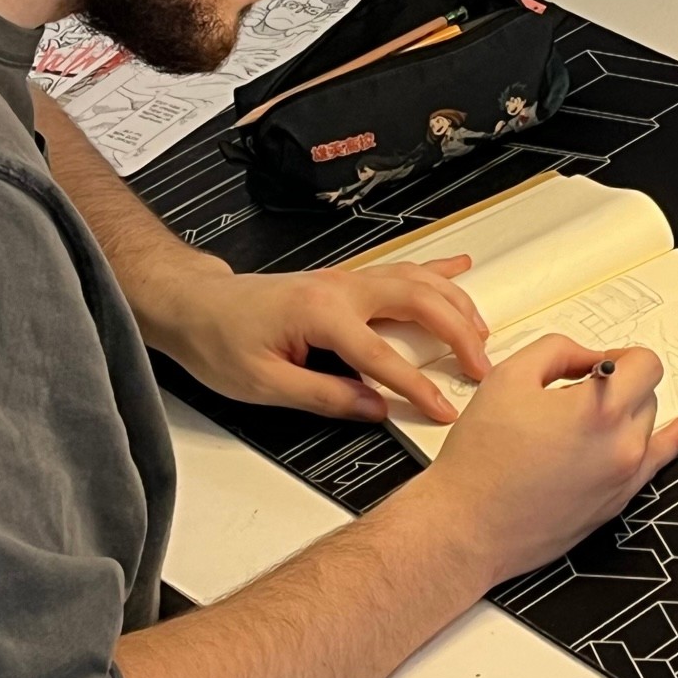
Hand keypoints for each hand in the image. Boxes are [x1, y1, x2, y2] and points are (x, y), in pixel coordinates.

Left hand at [151, 256, 491, 421]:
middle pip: (419, 303)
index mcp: (321, 314)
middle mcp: (340, 289)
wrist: (194, 305)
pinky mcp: (345, 280)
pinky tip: (459, 268)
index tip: (443, 409)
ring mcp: (346, 279)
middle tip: (481, 366)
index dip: (417, 387)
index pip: (383, 357)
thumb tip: (373, 409)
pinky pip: (402, 269)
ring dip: (456, 303)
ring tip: (482, 331)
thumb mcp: (263, 384)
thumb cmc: (218, 340)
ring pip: (418, 281)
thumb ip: (324, 397)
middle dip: (458, 334)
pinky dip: (436, 270)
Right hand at [416, 334, 677, 584]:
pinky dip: (675, 439)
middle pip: (648, 394)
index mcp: (600, 409)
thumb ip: (558, 349)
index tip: (597, 364)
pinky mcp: (616, 504)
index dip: (620, 356)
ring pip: (648, 426)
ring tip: (585, 421)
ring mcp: (623, 480)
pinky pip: (658, 463)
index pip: (646, 363)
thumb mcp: (509, 376)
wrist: (466, 526)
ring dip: (627, 414)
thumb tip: (587, 357)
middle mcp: (622, 446)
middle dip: (619, 386)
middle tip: (574, 395)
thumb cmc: (480, 461)